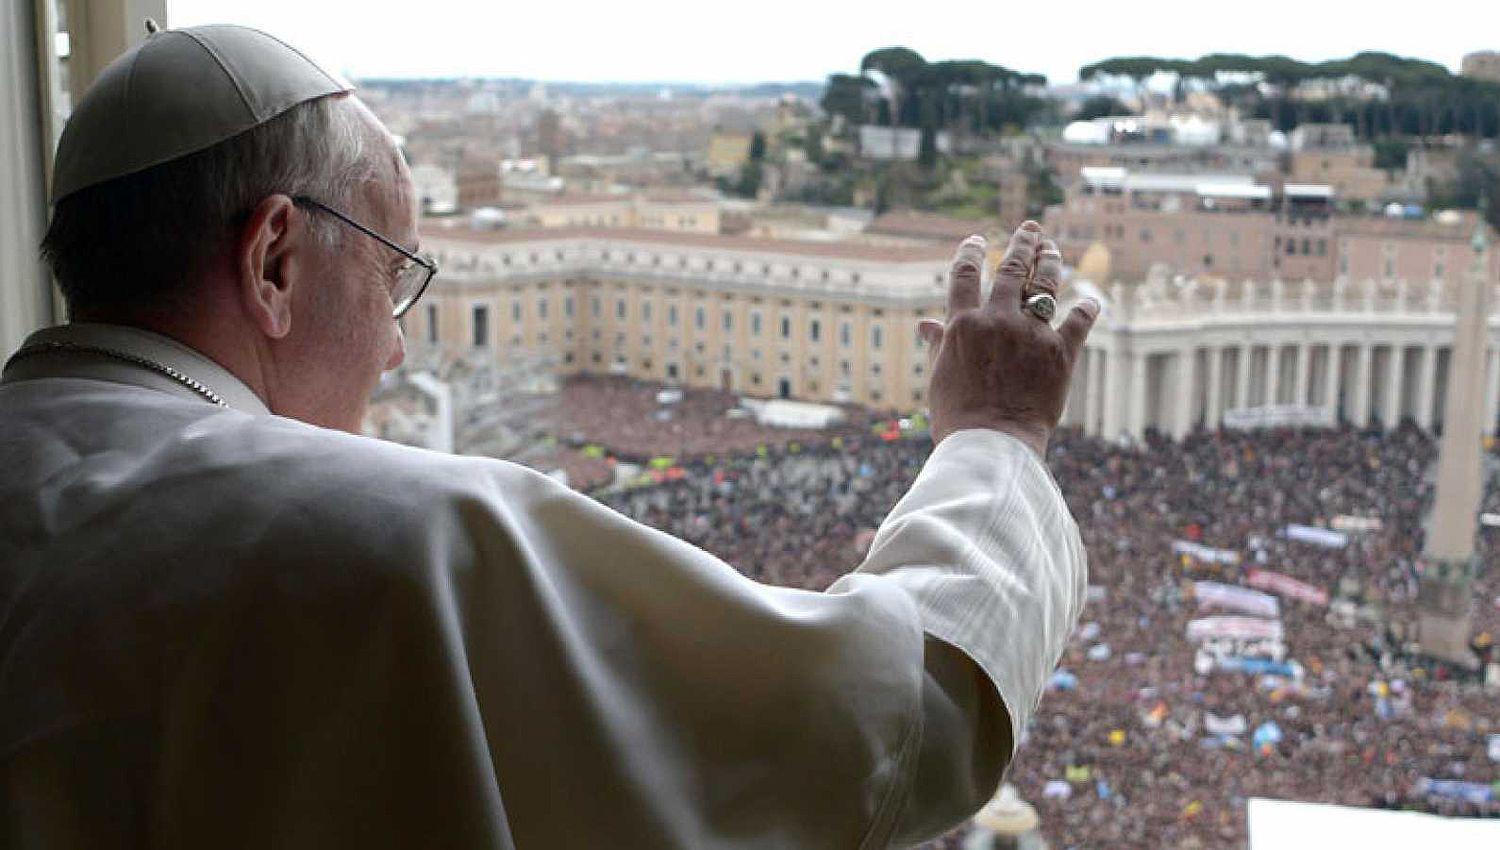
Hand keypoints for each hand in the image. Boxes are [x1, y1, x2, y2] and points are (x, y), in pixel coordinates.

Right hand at [916, 221, 1097, 454]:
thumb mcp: (940, 378)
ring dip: (1050, 262)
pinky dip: (1087, 309)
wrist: (992, 444)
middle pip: (1012, 269)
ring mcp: (1031, 334)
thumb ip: (939, 345)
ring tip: (1052, 249)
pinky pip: (1079, 321)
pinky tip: (1091, 299)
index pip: (965, 274)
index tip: (977, 239)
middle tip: (1031, 228)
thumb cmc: (958, 417)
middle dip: (1023, 243)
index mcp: (963, 324)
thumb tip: (926, 325)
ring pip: (1045, 284)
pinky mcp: (1061, 353)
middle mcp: (998, 320)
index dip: (971, 252)